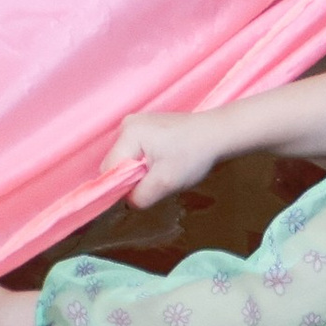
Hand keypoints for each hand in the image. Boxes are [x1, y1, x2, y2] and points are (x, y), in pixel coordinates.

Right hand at [110, 108, 228, 206]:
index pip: (109, 169)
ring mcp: (136, 123)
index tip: (142, 193)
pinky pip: (134, 151)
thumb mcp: (165, 183)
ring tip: (163, 172)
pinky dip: (145, 163)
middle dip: (130, 179)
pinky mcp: (145, 126)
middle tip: (156, 183)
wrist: (216, 134)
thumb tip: (127, 201)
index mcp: (128, 134)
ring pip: (125, 158)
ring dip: (139, 172)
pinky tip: (164, 163)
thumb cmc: (192, 157)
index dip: (121, 187)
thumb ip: (140, 196)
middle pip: (115, 163)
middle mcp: (126, 125)